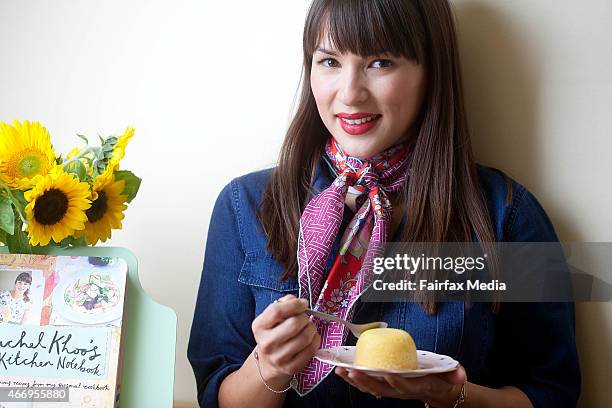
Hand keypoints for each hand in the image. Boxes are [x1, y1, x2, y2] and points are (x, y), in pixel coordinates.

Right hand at [251, 294, 320, 383]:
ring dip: (311, 328)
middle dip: (304, 317)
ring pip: (305, 337)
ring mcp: (279, 358)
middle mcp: (267, 343)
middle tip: (304, 318)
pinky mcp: (292, 367)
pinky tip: (311, 338)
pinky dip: (315, 340)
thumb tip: (297, 301)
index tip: (303, 303)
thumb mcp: (272, 317)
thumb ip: (283, 304)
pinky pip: (311, 349)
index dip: (294, 304)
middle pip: (294, 324)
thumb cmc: (274, 333)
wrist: (269, 362)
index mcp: (259, 327)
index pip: (277, 311)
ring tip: (308, 328)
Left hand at [335, 365, 466, 406]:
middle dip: (367, 381)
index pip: (407, 386)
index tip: (389, 374)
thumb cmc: (440, 378)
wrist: (435, 390)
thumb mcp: (450, 374)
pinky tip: (340, 369)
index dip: (398, 382)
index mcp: (417, 386)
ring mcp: (390, 390)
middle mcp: (401, 391)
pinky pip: (365, 383)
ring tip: (340, 369)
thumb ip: (455, 374)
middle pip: (382, 389)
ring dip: (355, 380)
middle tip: (353, 371)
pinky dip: (353, 377)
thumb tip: (461, 376)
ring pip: (370, 388)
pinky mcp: (382, 385)